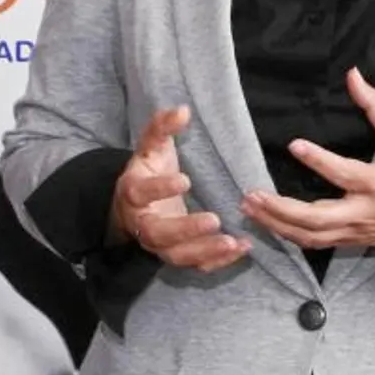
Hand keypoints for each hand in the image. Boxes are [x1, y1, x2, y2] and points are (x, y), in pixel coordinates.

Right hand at [110, 105, 250, 271]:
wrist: (136, 206)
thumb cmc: (148, 171)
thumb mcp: (151, 148)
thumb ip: (162, 127)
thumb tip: (183, 110)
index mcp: (133, 192)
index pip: (141, 193)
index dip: (160, 188)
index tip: (185, 180)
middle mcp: (143, 223)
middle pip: (158, 233)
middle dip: (186, 229)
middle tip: (215, 220)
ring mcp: (159, 244)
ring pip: (177, 255)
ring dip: (205, 250)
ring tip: (233, 242)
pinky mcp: (176, 255)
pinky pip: (194, 265)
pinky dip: (217, 261)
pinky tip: (241, 249)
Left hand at [241, 69, 374, 250]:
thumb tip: (352, 74)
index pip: (344, 173)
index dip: (319, 161)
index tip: (294, 145)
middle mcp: (364, 211)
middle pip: (316, 218)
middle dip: (281, 209)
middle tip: (253, 193)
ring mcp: (356, 230)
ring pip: (311, 237)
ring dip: (277, 225)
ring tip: (250, 208)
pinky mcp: (352, 241)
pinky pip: (316, 243)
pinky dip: (290, 235)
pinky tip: (269, 223)